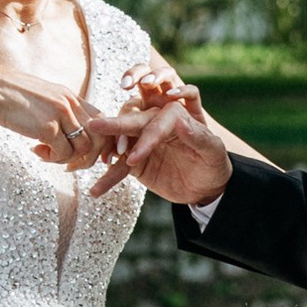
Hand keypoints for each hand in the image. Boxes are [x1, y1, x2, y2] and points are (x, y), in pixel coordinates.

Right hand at [0, 61, 98, 163]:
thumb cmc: (12, 95)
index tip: (81, 152)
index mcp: (71, 96)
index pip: (101, 121)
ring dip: (67, 158)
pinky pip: (62, 153)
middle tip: (69, 163)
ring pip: (83, 149)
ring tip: (48, 154)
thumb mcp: (44, 97)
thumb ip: (59, 110)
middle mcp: (70, 104)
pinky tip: (37, 150)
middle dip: (88, 156)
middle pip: (99, 137)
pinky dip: (52, 158)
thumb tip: (68, 131)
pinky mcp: (48, 128)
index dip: (97, 141)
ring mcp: (61, 115)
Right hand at [87, 83, 232, 206]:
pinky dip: (108, 179)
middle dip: (115, 124)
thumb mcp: (213, 152)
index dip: (144, 138)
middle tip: (95, 125)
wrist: (207, 187)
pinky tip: (96, 190)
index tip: (134, 157)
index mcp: (175, 115)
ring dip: (106, 149)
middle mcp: (156, 123)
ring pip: (120, 141)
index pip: (156, 121)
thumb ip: (199, 136)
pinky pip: (118, 168)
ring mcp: (143, 141)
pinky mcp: (136, 161)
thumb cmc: (215, 164)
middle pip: (133, 120)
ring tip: (91, 160)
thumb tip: (181, 121)